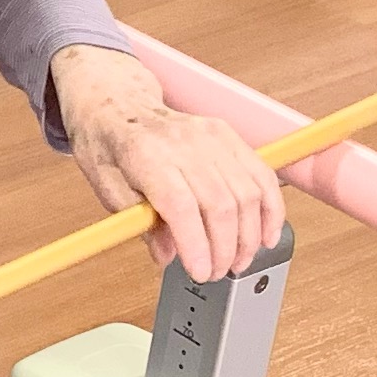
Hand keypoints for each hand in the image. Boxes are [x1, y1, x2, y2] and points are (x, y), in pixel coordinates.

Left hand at [53, 44, 285, 277]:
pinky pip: (261, 175)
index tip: (199, 271)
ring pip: (247, 193)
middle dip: (224, 248)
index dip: (196, 243)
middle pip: (219, 203)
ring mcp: (210, 136)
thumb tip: (168, 256)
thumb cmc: (108, 144)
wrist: (118, 102)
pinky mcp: (228, 134)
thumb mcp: (105, 187)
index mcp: (144, 154)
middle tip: (215, 273)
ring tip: (237, 262)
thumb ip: (138, 223)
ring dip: (249, 236)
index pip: (180, 204)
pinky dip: (271, 209)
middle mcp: (183, 142)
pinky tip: (266, 235)